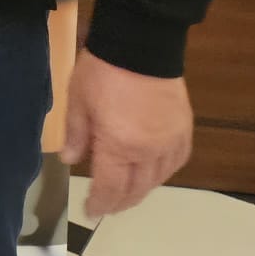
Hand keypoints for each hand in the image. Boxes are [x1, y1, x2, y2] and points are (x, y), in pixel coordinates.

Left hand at [60, 48, 193, 216]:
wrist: (141, 45)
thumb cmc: (103, 71)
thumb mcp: (78, 100)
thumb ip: (77, 134)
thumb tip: (70, 160)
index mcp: (120, 146)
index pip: (111, 187)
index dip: (101, 202)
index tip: (92, 211)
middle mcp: (149, 151)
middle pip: (137, 188)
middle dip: (120, 202)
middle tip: (108, 207)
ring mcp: (170, 142)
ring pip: (158, 178)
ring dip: (142, 190)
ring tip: (127, 193)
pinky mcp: (184, 130)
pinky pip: (176, 162)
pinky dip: (163, 172)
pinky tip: (153, 172)